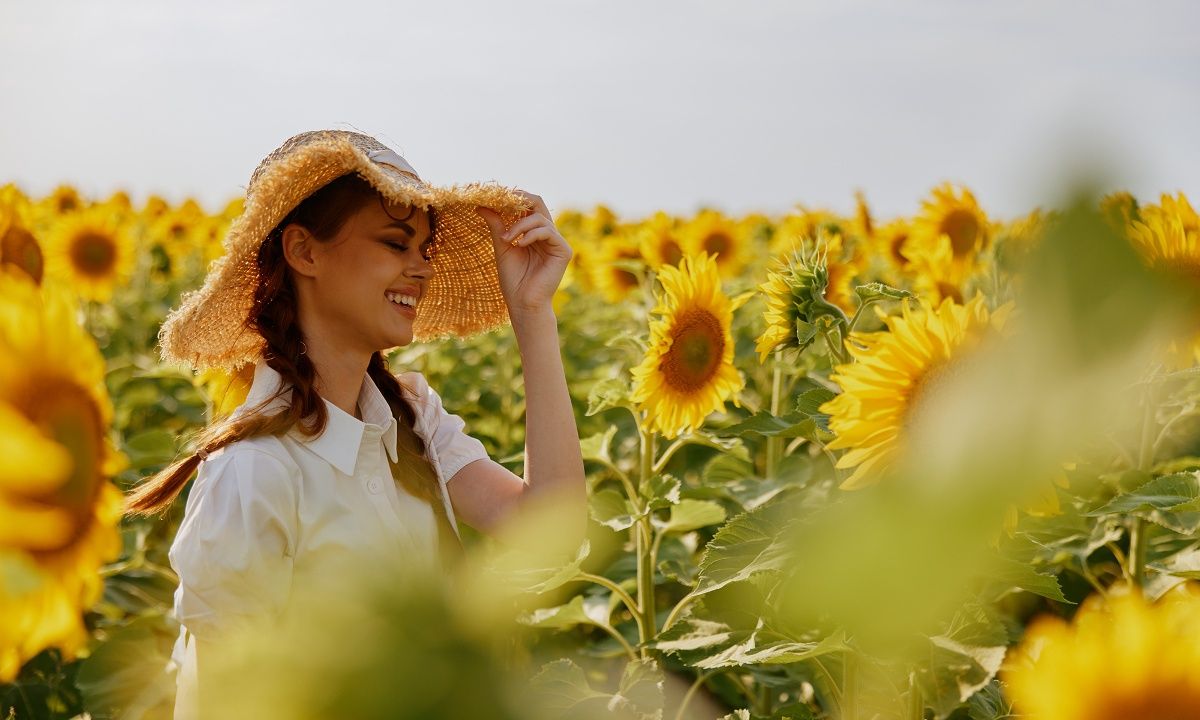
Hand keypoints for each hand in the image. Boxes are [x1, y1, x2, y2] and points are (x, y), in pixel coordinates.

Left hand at [476, 190, 571, 317]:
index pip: (528, 207)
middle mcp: (547, 235)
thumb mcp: (502, 247)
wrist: (523, 303)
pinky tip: (520, 244)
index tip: (495, 197)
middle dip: (520, 200)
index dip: (514, 198)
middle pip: (538, 204)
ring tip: (506, 239)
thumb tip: (482, 205)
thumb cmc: (513, 280)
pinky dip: (531, 234)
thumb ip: (497, 225)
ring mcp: (557, 242)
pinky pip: (548, 231)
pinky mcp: (564, 250)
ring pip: (540, 218)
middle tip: (503, 200)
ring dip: (519, 226)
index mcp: (534, 233)